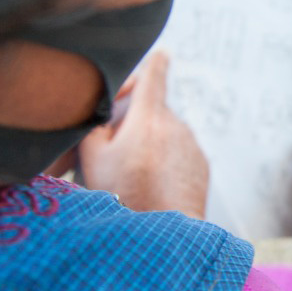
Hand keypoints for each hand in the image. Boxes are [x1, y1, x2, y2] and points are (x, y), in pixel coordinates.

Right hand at [76, 51, 208, 216]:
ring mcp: (191, 146)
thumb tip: (101, 110)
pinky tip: (148, 185)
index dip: (152, 63)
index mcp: (149, 116)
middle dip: (131, 123)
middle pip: (151, 111)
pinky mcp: (200, 166)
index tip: (159, 54)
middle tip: (109, 150)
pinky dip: (163, 162)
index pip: (153, 75)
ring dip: (147, 145)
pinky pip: (177, 155)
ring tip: (128, 176)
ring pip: (163, 136)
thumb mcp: (91, 158)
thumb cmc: (124, 196)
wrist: (164, 236)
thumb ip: (94, 125)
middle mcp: (176, 125)